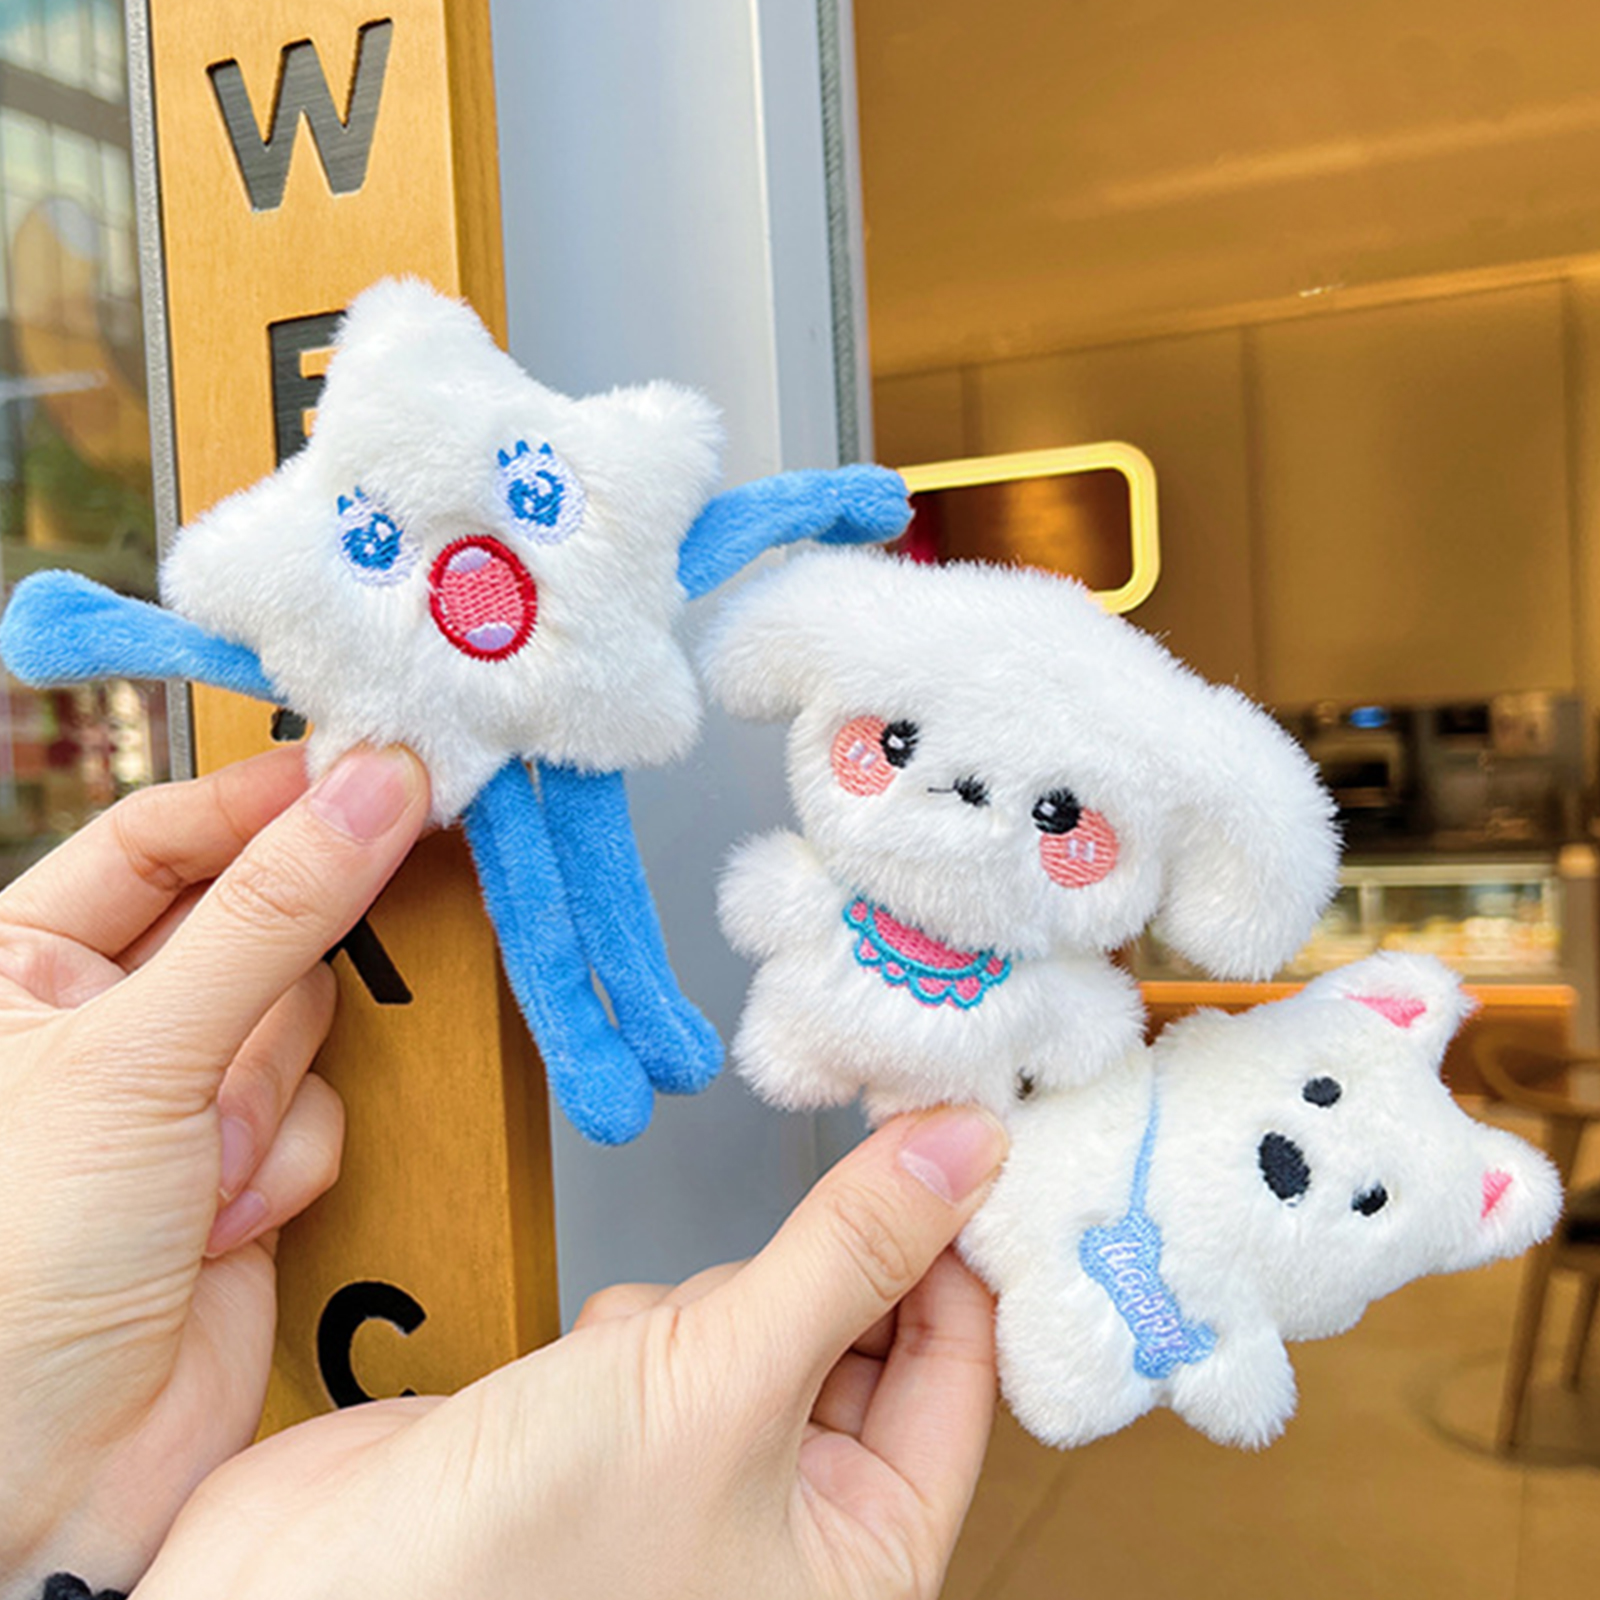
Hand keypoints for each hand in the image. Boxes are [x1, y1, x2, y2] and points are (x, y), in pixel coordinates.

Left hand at [0, 744, 429, 1597]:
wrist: (46, 1478)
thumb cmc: (10, 1260)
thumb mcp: (132, 1056)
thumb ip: (272, 912)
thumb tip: (377, 785)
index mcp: (22, 961)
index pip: (165, 832)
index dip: (269, 799)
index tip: (377, 764)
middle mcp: (107, 1017)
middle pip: (260, 922)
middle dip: (267, 991)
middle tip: (254, 1020)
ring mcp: (186, 1093)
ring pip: (306, 1019)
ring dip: (266, 1097)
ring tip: (197, 1176)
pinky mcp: (253, 1163)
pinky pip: (327, 1105)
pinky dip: (289, 1161)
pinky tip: (225, 1225)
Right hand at [136, 1105, 1008, 1599]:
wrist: (317, 1587)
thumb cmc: (514, 1563)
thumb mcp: (723, 1379)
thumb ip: (849, 1250)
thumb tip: (962, 1148)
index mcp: (862, 1561)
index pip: (962, 1364)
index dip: (961, 1242)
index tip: (956, 1131)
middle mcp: (794, 1526)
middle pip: (866, 1326)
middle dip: (814, 1275)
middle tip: (811, 1194)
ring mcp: (706, 1468)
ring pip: (767, 1308)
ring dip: (709, 1300)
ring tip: (645, 1354)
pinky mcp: (627, 1417)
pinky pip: (681, 1316)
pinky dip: (640, 1314)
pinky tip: (587, 1363)